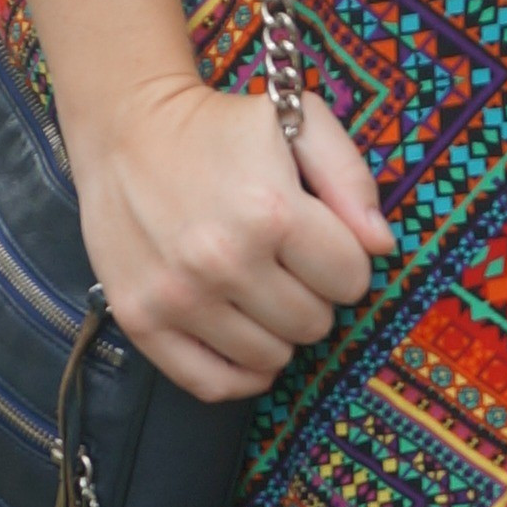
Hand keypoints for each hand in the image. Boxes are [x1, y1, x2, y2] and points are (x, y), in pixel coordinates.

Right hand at [67, 74, 394, 403]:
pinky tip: (244, 340)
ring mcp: (179, 297)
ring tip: (257, 290)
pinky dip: (239, 374)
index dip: (344, 261)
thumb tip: (381, 247)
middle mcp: (224, 261)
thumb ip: (351, 180)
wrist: (125, 128)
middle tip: (285, 264)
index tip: (320, 242)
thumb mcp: (299, 123)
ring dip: (276, 330)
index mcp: (271, 211)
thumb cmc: (220, 126)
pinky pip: (212, 384)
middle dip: (312, 295)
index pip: (350, 280)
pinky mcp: (141, 320)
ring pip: (270, 358)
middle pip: (313, 323)